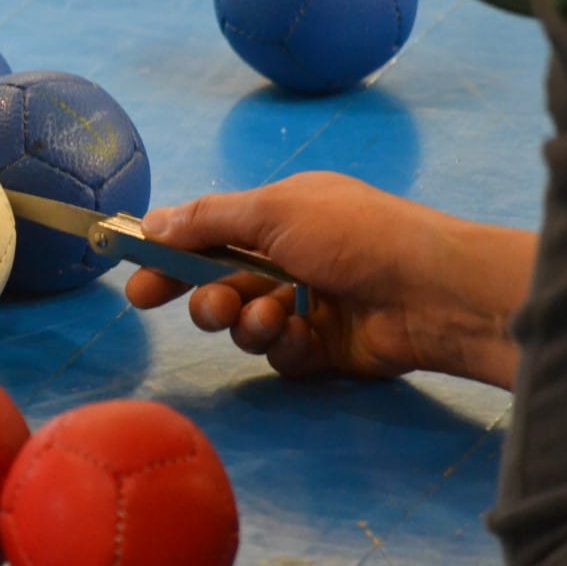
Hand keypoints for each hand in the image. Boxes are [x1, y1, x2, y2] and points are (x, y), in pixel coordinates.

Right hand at [125, 172, 534, 388]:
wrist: (432, 293)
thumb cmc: (354, 236)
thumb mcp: (274, 211)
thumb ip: (207, 219)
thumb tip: (150, 221)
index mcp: (280, 216)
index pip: (207, 235)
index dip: (169, 256)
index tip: (135, 278)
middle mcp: (289, 258)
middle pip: (218, 284)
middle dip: (202, 297)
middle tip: (191, 307)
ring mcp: (305, 305)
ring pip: (244, 323)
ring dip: (247, 322)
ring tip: (270, 317)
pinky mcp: (322, 348)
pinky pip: (278, 354)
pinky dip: (284, 346)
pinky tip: (304, 336)